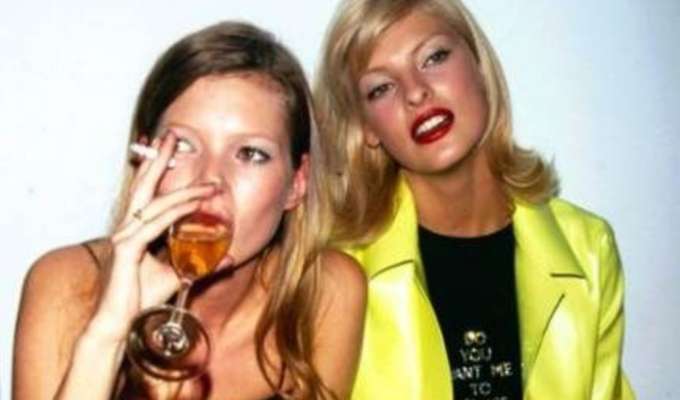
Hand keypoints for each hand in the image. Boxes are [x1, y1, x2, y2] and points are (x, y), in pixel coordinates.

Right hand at [86, 134, 217, 342]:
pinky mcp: (126, 251)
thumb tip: (228, 258)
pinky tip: (194, 206)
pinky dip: (176, 214)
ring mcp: (124, 238)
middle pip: (143, 186)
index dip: (158, 172)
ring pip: (156, 205)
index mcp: (134, 231)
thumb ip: (201, 265)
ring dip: (184, 192)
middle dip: (159, 159)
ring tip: (208, 183)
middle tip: (171, 135)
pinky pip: (155, 225)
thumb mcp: (178, 276)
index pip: (147, 194)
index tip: (172, 152)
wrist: (118, 323)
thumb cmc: (141, 298)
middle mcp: (126, 229)